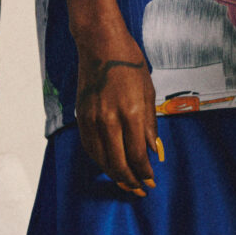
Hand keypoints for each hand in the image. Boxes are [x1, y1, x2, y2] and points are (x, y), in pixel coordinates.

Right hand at [76, 35, 157, 194]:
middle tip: (140, 190)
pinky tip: (108, 165)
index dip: (145, 172)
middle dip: (131, 180)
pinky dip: (99, 161)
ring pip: (102, 159)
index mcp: (131, 113)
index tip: (151, 181)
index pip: (137, 155)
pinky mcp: (81, 116)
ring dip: (114, 174)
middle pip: (119, 162)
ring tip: (125, 183)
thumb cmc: (129, 64)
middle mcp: (109, 119)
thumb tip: (154, 151)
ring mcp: (92, 119)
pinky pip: (89, 147)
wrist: (100, 44)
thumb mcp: (148, 93)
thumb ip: (150, 126)